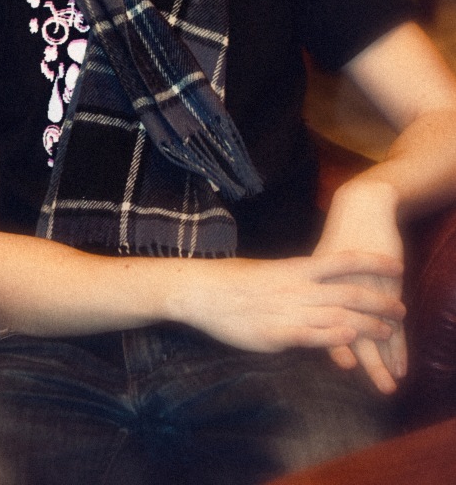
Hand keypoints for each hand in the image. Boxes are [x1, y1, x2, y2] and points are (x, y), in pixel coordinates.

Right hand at [171, 249, 404, 355]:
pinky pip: (311, 335)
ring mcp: (289, 310)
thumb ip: (292, 279)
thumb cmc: (231, 281)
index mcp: (295, 268)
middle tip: (401, 306)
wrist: (202, 291)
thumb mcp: (268, 272)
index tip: (395, 264)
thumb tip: (307, 282)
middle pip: (349, 291)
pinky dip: (333, 337)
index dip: (371, 262)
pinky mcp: (277, 333)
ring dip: (366, 324)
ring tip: (389, 331)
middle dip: (379, 299)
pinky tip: (350, 341)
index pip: (342, 261)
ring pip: (337, 315)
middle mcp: (297, 287)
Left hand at [315, 178, 405, 393]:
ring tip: (387, 387)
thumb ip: (312, 289)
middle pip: (349, 333)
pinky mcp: (386, 285)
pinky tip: (401, 364)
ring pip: (373, 332)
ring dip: (381, 362)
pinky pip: (392, 321)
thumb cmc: (340, 237)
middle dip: (361, 364)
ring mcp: (366, 289)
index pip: (320, 322)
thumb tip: (301, 313)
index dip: (330, 344)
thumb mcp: (320, 263)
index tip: (340, 366)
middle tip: (366, 391)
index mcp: (318, 285)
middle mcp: (340, 290)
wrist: (361, 209)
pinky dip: (397, 343)